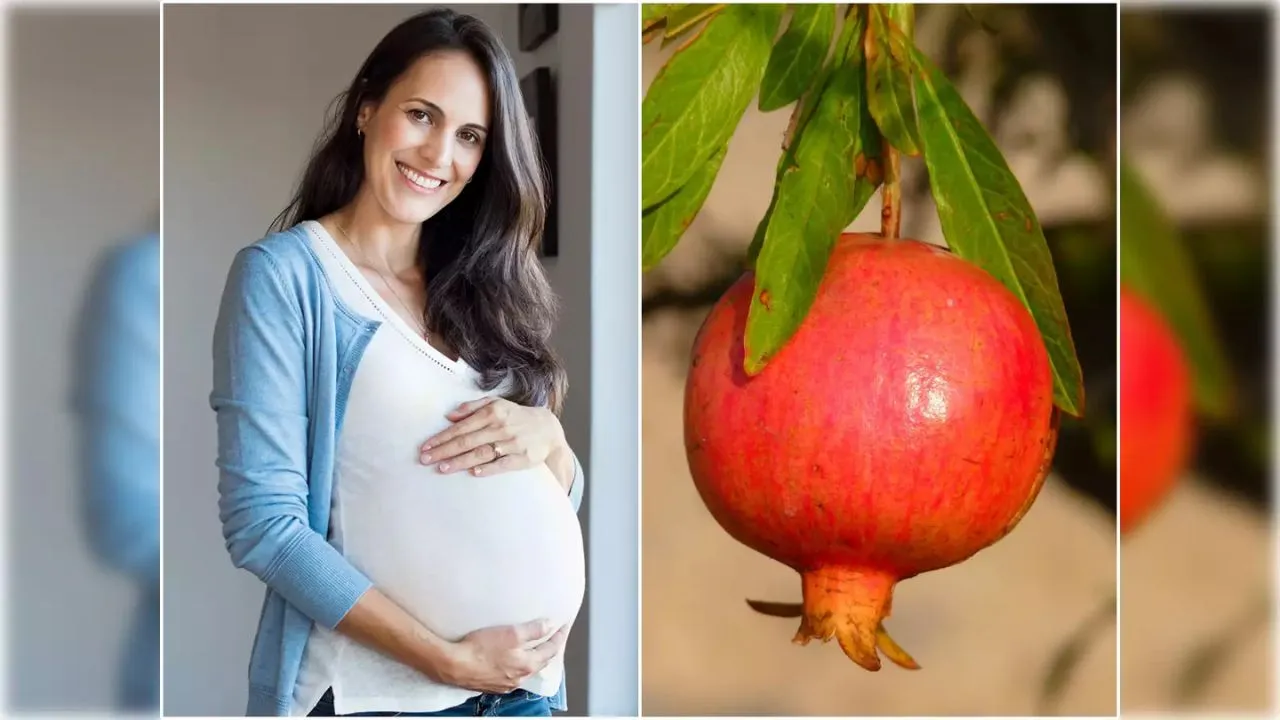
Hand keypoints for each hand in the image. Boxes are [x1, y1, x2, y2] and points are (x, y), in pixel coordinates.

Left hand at [421, 397, 565, 477]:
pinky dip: (489, 468)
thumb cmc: (517, 417)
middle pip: (468, 441)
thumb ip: (473, 407)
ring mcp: (513, 443)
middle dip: (445, 450)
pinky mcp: (523, 458)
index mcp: (493, 412)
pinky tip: (474, 472)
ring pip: (482, 453)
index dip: (442, 437)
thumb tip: (450, 415)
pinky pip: (503, 464)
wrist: (548, 430)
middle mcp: (501, 427)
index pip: (462, 426)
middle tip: (426, 459)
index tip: (426, 446)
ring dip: (461, 461)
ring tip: (442, 468)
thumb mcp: (497, 404)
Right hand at [442, 619, 568, 693]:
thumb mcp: (511, 633)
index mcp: (527, 665)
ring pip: (526, 669)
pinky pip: (512, 674)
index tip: (564, 627)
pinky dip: (518, 664)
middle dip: (548, 649)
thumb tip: (549, 626)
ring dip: (533, 658)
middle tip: (553, 637)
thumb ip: (533, 630)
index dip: (559, 637)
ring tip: (535, 647)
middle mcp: (519, 678)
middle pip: (540, 662)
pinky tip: (513, 659)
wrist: (453, 665)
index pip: (550, 650)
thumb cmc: (480, 649)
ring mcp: (505, 684)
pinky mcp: (492, 684)